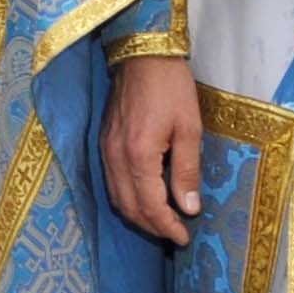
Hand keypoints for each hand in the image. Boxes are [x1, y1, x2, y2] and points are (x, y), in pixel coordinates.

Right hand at [100, 54, 203, 243]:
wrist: (142, 55)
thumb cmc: (171, 88)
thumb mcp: (189, 128)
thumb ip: (186, 171)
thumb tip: (189, 207)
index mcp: (139, 154)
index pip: (150, 204)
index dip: (167, 226)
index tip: (184, 237)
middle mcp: (115, 156)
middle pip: (128, 206)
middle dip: (151, 226)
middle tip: (174, 235)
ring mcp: (105, 149)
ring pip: (116, 197)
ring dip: (137, 215)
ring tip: (161, 222)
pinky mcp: (103, 142)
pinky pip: (111, 182)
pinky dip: (127, 198)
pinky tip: (144, 198)